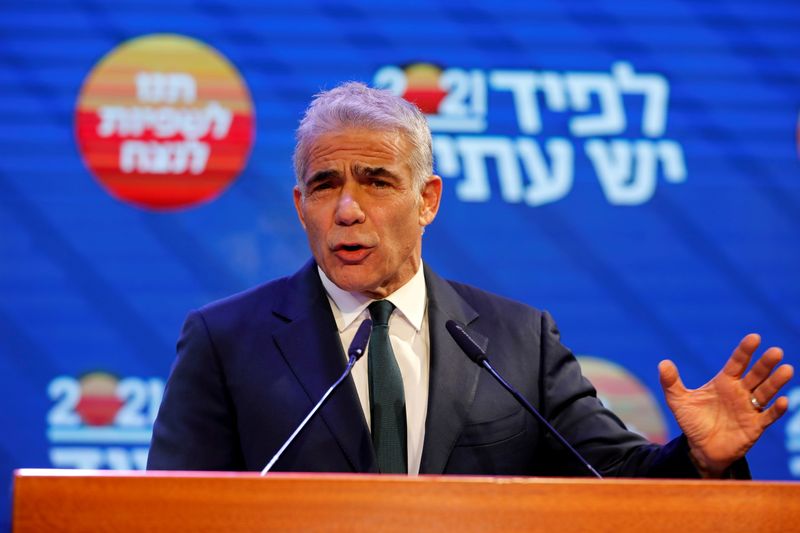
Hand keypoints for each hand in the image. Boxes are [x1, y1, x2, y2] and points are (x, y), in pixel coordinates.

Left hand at [658, 334, 792, 476]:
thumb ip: (671, 382)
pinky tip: (782, 401)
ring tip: (786, 369)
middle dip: (765, 364)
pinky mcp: (755, 426)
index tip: (755, 337)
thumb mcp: (678, 401)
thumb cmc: (693, 421)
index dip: (745, 351)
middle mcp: (740, 392)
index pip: (737, 363)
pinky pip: (767, 416)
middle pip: (755, 375)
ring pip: (765, 392)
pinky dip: (775, 410)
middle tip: (776, 351)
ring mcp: (749, 408)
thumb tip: (663, 363)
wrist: (701, 448)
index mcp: (724, 382)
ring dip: (775, 382)